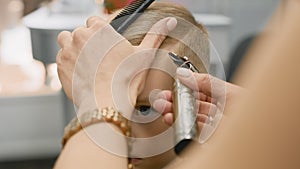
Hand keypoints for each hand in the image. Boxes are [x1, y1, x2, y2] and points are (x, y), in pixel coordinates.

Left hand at [56, 16, 176, 113]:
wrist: (107, 104)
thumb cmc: (126, 80)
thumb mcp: (145, 55)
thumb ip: (156, 34)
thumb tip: (169, 21)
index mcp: (100, 29)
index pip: (95, 21)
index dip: (100, 33)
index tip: (105, 45)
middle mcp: (80, 36)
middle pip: (80, 31)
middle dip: (88, 41)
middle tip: (99, 58)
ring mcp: (68, 50)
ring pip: (66, 40)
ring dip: (74, 47)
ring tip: (87, 62)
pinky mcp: (60, 65)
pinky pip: (61, 57)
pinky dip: (68, 63)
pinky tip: (82, 73)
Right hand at [153, 67, 244, 129]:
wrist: (258, 135)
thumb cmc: (252, 112)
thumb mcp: (227, 92)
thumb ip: (204, 82)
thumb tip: (183, 73)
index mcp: (223, 96)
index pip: (198, 89)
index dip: (184, 87)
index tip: (172, 86)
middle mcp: (217, 110)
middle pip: (191, 103)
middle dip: (175, 100)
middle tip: (163, 99)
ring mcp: (213, 124)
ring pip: (189, 117)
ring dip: (174, 112)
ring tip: (164, 109)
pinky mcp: (209, 137)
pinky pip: (192, 130)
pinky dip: (180, 124)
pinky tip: (173, 119)